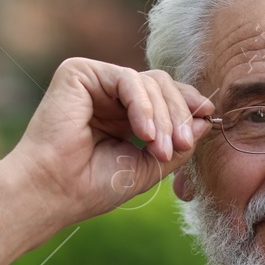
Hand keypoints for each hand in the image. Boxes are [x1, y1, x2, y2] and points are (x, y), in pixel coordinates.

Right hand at [2, 58, 214, 232]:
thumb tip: (207, 118)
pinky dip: (142, 106)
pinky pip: (127, 79)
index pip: (165, 97)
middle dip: (178, 115)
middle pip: (162, 85)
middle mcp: (110, 95)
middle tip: (181, 145)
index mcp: (125, 114)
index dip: (188, 105)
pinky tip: (143, 133)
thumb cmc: (94, 185)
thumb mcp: (150, 166)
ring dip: (162, 117)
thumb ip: (179, 143)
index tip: (210, 118)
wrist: (54, 191)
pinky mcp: (79, 73)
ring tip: (159, 149)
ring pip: (149, 82)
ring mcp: (95, 81)